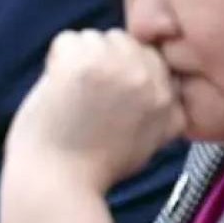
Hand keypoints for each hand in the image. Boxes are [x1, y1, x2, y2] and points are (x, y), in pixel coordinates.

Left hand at [8, 29, 185, 191]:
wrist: (58, 185)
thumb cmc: (93, 168)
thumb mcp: (147, 143)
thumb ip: (157, 110)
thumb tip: (155, 79)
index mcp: (169, 102)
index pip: (151, 57)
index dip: (122, 72)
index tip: (105, 99)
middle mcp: (150, 81)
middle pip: (124, 41)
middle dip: (101, 60)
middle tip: (84, 98)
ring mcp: (118, 68)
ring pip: (94, 38)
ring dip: (77, 60)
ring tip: (69, 98)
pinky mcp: (84, 63)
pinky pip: (67, 40)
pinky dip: (54, 61)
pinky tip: (55, 92)